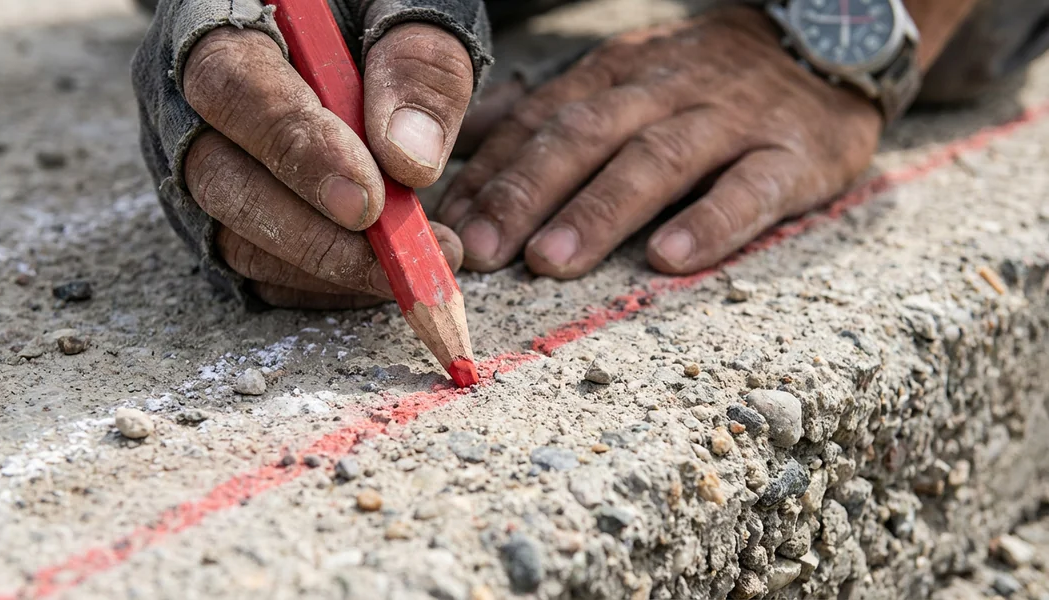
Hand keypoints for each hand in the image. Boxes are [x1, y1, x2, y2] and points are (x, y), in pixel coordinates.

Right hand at [181, 23, 473, 307]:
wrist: (356, 27)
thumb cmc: (378, 9)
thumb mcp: (408, 7)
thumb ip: (415, 67)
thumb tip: (408, 162)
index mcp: (218, 20)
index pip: (234, 87)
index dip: (298, 151)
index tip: (367, 201)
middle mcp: (185, 98)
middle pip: (218, 178)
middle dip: (313, 233)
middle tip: (399, 259)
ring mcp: (194, 163)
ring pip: (233, 237)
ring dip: (324, 268)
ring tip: (411, 268)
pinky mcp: (222, 216)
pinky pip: (257, 269)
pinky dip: (319, 286)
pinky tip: (380, 278)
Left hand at [438, 6, 882, 278]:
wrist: (826, 44)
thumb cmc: (704, 82)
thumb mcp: (622, 78)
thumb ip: (549, 113)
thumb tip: (463, 144)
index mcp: (617, 74)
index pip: (542, 120)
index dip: (492, 173)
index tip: (449, 227)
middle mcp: (665, 89)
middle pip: (587, 136)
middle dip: (527, 194)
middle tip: (482, 251)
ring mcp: (731, 119)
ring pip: (658, 158)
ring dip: (600, 210)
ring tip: (551, 261)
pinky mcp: (795, 154)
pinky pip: (752, 188)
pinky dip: (710, 222)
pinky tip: (670, 258)